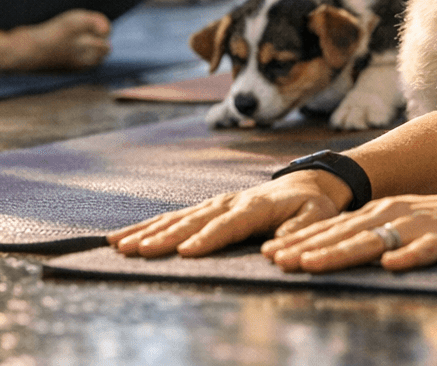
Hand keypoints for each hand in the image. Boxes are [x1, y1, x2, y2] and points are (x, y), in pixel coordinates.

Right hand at [107, 172, 347, 258]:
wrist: (307, 183)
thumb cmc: (313, 205)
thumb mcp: (317, 216)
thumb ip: (299, 232)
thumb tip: (275, 253)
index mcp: (255, 207)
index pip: (228, 225)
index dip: (208, 238)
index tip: (186, 252)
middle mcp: (229, 202)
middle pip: (193, 221)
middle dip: (164, 237)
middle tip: (137, 251)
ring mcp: (215, 203)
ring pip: (176, 218)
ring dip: (147, 232)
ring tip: (119, 246)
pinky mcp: (206, 208)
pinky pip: (172, 217)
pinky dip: (147, 227)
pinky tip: (122, 238)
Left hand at [261, 183, 436, 273]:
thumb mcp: (397, 222)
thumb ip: (365, 234)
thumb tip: (321, 250)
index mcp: (379, 211)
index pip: (333, 227)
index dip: (299, 240)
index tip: (268, 253)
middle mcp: (393, 214)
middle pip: (345, 233)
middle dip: (308, 247)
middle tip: (274, 260)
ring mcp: (419, 226)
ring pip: (375, 241)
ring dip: (342, 252)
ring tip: (313, 263)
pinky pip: (425, 251)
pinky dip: (408, 257)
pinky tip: (392, 266)